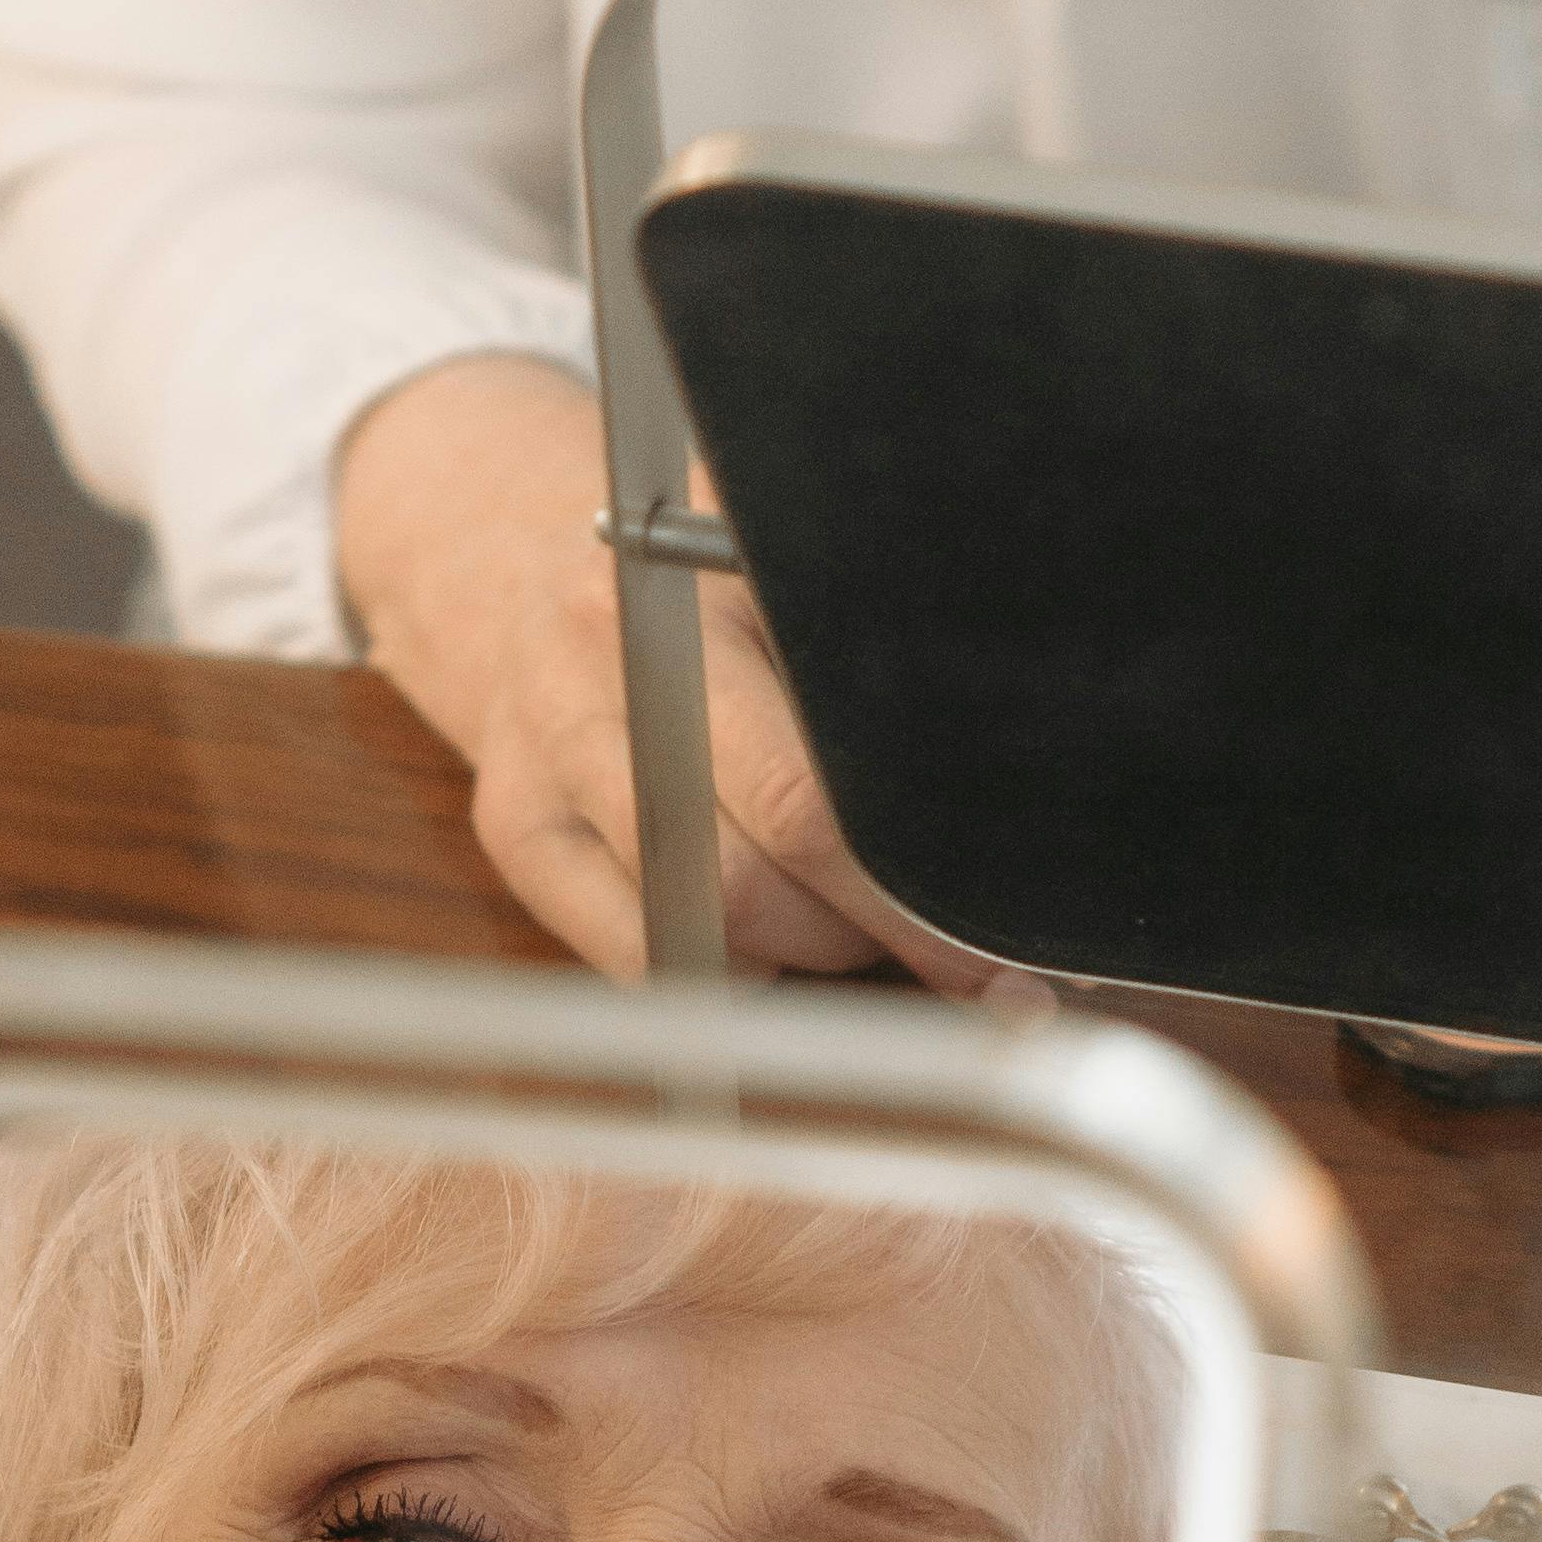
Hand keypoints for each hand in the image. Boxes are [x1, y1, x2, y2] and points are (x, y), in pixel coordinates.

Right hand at [333, 353, 994, 987]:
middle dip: (872, 928)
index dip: (914, 880)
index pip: (816, 782)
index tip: (1001, 953)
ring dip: (804, 952)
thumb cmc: (703, 592)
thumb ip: (877, 639)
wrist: (515, 569)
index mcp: (694, 587)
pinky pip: (639, 957)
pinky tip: (762, 943)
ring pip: (706, 917)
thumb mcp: (782, 573)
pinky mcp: (513, 827)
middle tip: (939, 946)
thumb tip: (1028, 759)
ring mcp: (545, 749)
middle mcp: (605, 658)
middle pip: (764, 859)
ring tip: (845, 924)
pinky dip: (724, 972)